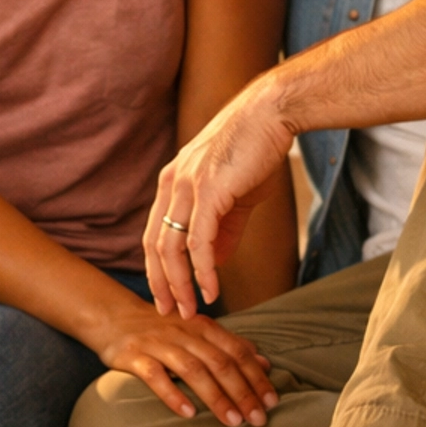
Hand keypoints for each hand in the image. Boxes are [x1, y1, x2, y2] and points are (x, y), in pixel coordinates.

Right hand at [95, 306, 278, 426]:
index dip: (256, 377)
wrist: (113, 317)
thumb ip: (229, 345)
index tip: (272, 401)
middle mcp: (184, 333)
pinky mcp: (134, 356)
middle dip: (242, 392)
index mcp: (202, 327)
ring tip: (232, 421)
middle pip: (219, 363)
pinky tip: (188, 414)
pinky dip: (173, 394)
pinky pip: (155, 376)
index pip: (237, 352)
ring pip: (193, 370)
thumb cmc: (162, 330)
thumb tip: (264, 363)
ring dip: (215, 397)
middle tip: (258, 419)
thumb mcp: (197, 331)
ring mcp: (158, 344)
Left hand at [146, 80, 293, 315]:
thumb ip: (222, 229)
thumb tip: (213, 263)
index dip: (158, 269)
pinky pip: (199, 241)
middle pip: (155, 246)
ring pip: (172, 248)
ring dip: (180, 284)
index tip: (166, 296)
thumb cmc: (255, 150)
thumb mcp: (233, 195)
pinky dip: (202, 270)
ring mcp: (187, 186)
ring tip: (191, 309)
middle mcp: (172, 184)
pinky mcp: (209, 190)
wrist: (272, 114)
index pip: (153, 234)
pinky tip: (211, 289)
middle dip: (161, 284)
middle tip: (171, 312)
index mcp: (172, 183)